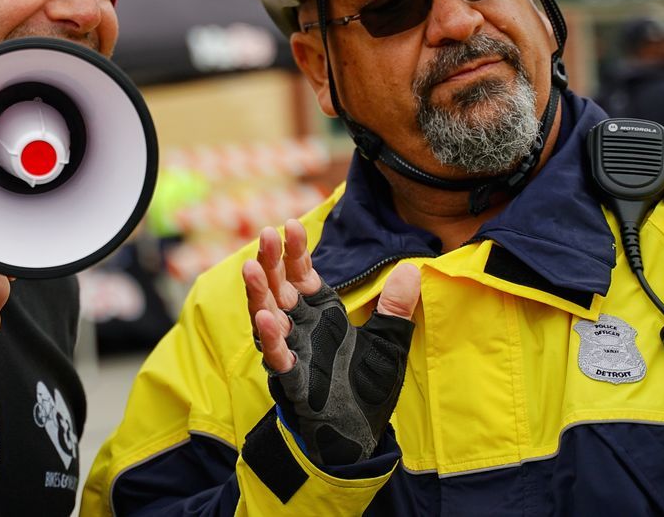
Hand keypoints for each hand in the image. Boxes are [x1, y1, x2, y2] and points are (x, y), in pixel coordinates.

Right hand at [242, 219, 420, 465]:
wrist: (361, 439)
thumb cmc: (367, 389)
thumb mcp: (389, 344)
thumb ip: (396, 308)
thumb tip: (412, 269)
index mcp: (320, 315)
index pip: (301, 274)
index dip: (295, 251)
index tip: (290, 225)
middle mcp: (301, 329)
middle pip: (279, 288)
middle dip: (270, 262)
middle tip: (265, 234)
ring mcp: (293, 353)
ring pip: (268, 317)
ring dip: (259, 294)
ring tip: (251, 268)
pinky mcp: (293, 381)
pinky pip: (278, 358)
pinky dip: (271, 339)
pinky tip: (265, 319)